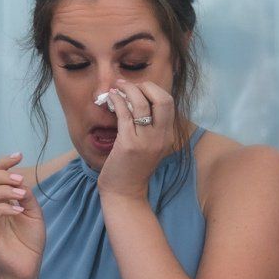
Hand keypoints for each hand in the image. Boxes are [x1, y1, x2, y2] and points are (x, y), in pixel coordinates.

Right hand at [0, 153, 43, 278]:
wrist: (28, 265)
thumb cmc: (29, 239)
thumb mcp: (34, 212)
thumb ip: (26, 195)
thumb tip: (19, 180)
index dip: (2, 163)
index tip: (18, 155)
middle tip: (18, 180)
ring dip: (2, 190)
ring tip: (20, 196)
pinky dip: (3, 207)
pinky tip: (18, 211)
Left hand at [95, 79, 176, 200]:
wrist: (125, 193)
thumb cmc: (132, 169)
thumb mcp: (149, 147)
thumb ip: (149, 127)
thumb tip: (138, 101)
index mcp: (168, 136)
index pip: (168, 102)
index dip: (153, 89)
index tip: (138, 88)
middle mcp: (160, 137)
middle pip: (162, 99)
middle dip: (144, 86)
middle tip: (128, 85)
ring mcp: (146, 141)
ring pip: (141, 103)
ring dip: (127, 90)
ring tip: (116, 87)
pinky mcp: (128, 144)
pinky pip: (124, 114)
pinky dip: (116, 101)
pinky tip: (110, 98)